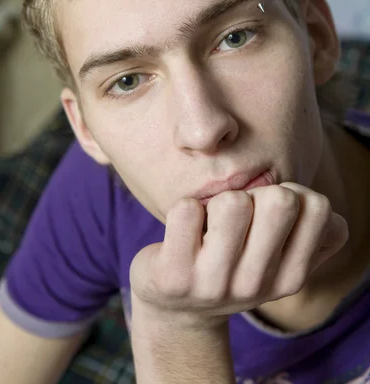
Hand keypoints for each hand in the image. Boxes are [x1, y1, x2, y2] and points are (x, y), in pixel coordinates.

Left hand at [130, 183, 347, 327]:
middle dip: (255, 194)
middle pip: (280, 199)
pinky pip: (186, 210)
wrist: (175, 305)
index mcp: (290, 276)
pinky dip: (184, 208)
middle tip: (235, 216)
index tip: (267, 212)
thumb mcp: (274, 258)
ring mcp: (215, 283)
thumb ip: (308, 234)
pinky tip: (182, 233)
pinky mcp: (174, 277)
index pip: (318, 207)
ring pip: (232, 202)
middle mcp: (257, 285)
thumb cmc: (231, 265)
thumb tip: (323, 210)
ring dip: (216, 202)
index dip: (292, 192)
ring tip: (208, 225)